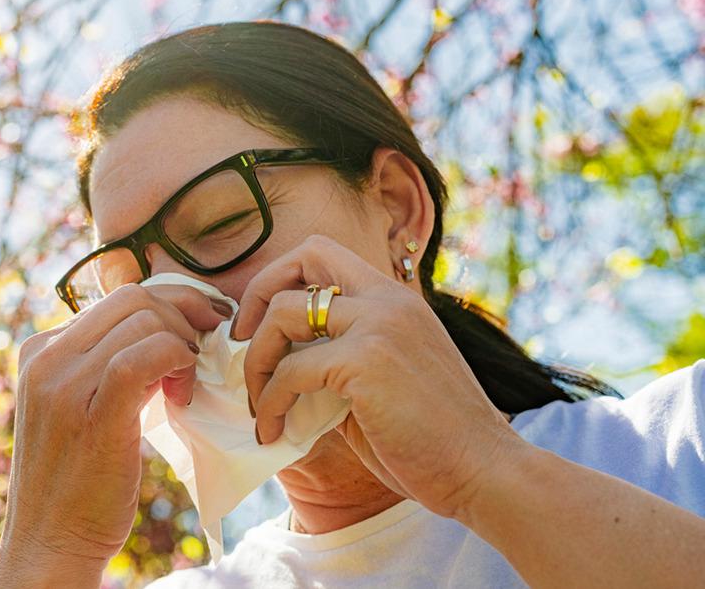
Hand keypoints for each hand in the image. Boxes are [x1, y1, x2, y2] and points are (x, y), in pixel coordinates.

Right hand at [0, 283, 226, 584]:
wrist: (49, 541)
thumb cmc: (76, 479)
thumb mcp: (79, 406)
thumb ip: (106, 366)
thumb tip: (164, 331)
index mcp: (40, 349)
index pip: (117, 297)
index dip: (170, 305)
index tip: (199, 329)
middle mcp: (45, 357)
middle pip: (133, 298)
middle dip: (184, 314)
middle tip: (206, 349)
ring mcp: (62, 383)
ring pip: (144, 320)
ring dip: (183, 344)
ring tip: (187, 385)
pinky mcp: (91, 412)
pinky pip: (147, 354)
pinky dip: (178, 360)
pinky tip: (183, 393)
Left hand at [230, 234, 524, 518]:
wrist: (484, 471)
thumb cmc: (432, 439)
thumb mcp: (381, 382)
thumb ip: (337, 361)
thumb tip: (279, 368)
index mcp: (394, 300)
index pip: (322, 253)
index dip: (279, 280)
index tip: (258, 328)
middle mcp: (388, 300)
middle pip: (303, 256)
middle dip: (257, 296)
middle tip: (241, 347)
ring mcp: (379, 324)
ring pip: (284, 313)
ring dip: (255, 360)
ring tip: (257, 402)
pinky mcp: (367, 361)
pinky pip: (291, 370)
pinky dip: (270, 402)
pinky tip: (274, 431)